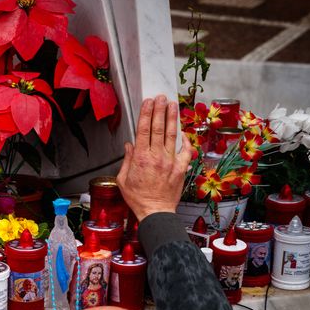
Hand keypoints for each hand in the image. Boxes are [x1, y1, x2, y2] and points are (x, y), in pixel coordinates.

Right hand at [116, 95, 192, 221]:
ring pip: (172, 135)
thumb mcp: (123, 180)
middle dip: (159, 110)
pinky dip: (185, 140)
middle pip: (158, 128)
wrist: (155, 211)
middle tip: (161, 97)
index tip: (147, 102)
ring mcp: (170, 161)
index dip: (146, 114)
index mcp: (140, 158)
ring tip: (172, 105)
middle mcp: (156, 157)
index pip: (143, 130)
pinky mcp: (181, 168)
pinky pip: (185, 150)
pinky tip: (183, 132)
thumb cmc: (138, 198)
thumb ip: (127, 161)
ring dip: (172, 118)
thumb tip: (129, 145)